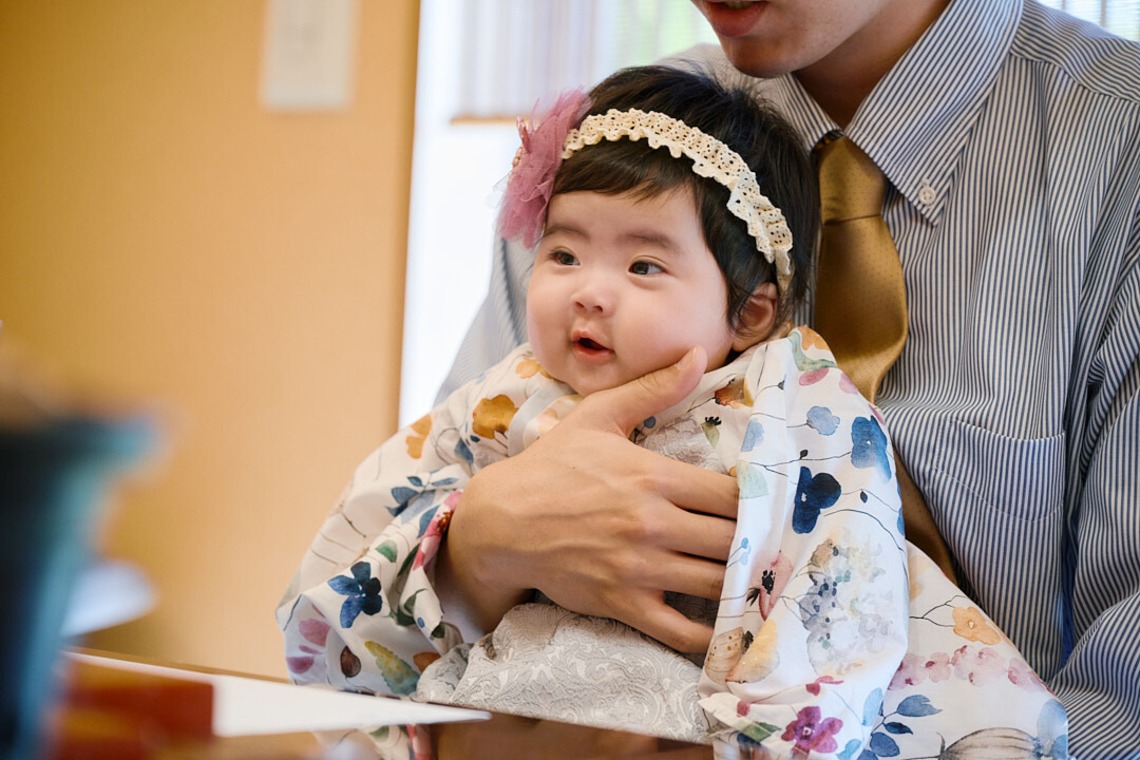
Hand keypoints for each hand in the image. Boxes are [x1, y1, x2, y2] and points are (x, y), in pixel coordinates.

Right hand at [437, 347, 738, 652]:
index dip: (758, 502)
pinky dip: (709, 634)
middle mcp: (653, 523)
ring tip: (757, 580)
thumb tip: (697, 354)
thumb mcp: (599, 416)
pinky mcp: (623, 603)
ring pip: (717, 583)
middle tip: (771, 546)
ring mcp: (639, 567)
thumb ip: (654, 388)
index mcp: (654, 476)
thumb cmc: (552, 466)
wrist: (502, 521)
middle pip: (735, 540)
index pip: (733, 494)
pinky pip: (680, 631)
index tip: (766, 506)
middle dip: (757, 543)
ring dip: (742, 584)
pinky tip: (724, 624)